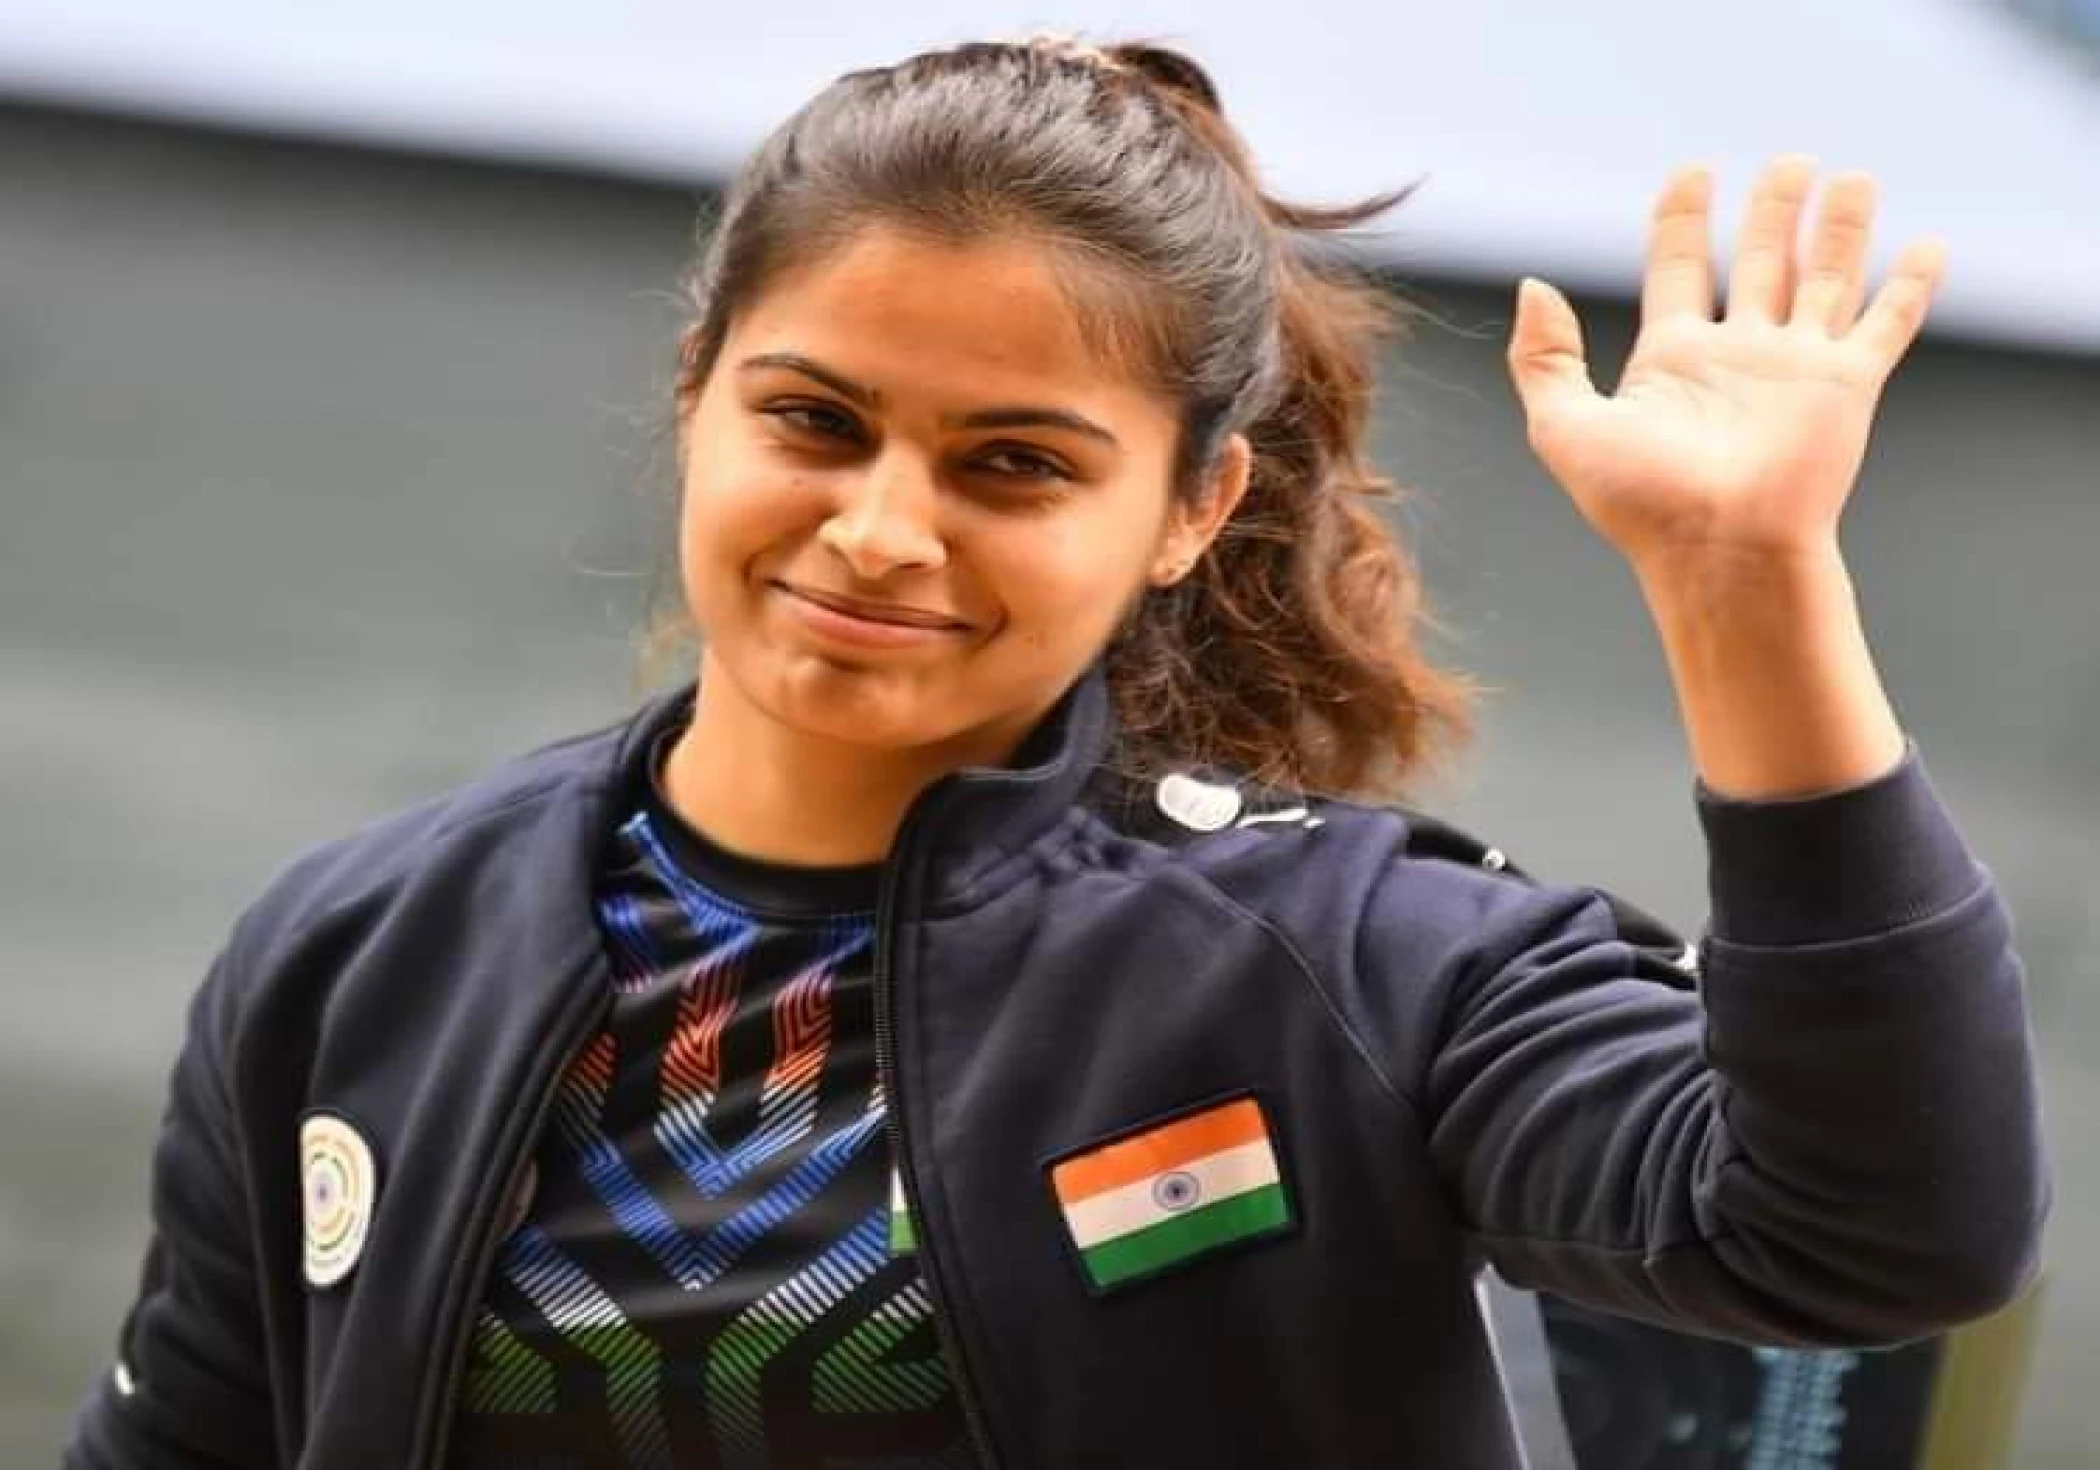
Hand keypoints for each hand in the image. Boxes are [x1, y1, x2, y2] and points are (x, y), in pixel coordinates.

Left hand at [1506, 155, 1945, 571]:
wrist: (1720, 550)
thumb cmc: (1641, 503)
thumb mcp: (1563, 426)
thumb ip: (1544, 358)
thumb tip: (1533, 287)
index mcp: (1672, 359)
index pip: (1678, 267)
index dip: (1682, 219)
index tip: (1693, 173)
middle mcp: (1738, 355)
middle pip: (1760, 261)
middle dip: (1774, 210)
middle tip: (1790, 162)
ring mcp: (1795, 368)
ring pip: (1825, 277)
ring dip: (1841, 229)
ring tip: (1853, 178)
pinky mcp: (1847, 386)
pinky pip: (1886, 324)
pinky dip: (1909, 286)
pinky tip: (1929, 248)